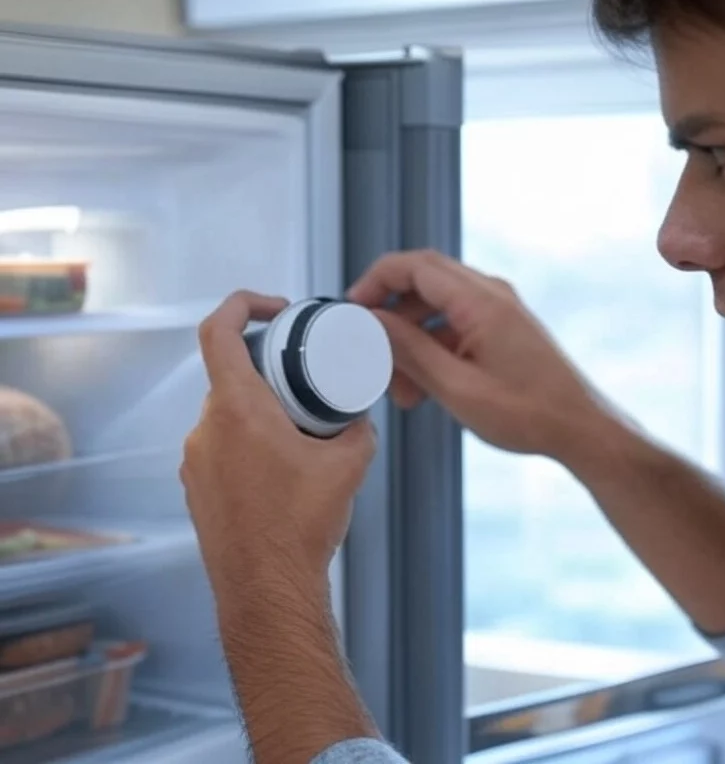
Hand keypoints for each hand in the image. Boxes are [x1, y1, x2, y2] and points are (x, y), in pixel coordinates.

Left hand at [180, 290, 376, 593]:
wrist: (267, 589)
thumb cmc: (302, 524)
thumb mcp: (350, 464)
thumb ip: (358, 429)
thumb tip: (359, 420)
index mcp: (237, 409)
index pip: (218, 331)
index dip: (242, 304)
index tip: (274, 309)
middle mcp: (206, 429)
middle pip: (230, 375)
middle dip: (270, 374)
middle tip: (306, 386)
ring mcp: (195, 461)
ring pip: (227, 415)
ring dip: (261, 414)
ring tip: (299, 436)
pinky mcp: (197, 489)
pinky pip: (222, 448)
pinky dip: (249, 445)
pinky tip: (281, 472)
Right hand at [346, 250, 612, 458]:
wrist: (580, 428)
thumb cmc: (529, 413)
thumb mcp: (455, 387)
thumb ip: (409, 350)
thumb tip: (372, 323)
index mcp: (481, 301)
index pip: (414, 266)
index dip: (375, 282)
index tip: (351, 308)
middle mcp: (492, 295)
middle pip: (423, 283)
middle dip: (391, 317)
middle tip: (370, 351)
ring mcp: (501, 310)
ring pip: (437, 308)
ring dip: (411, 341)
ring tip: (400, 389)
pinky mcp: (505, 328)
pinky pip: (457, 325)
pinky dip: (434, 349)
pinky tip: (424, 388)